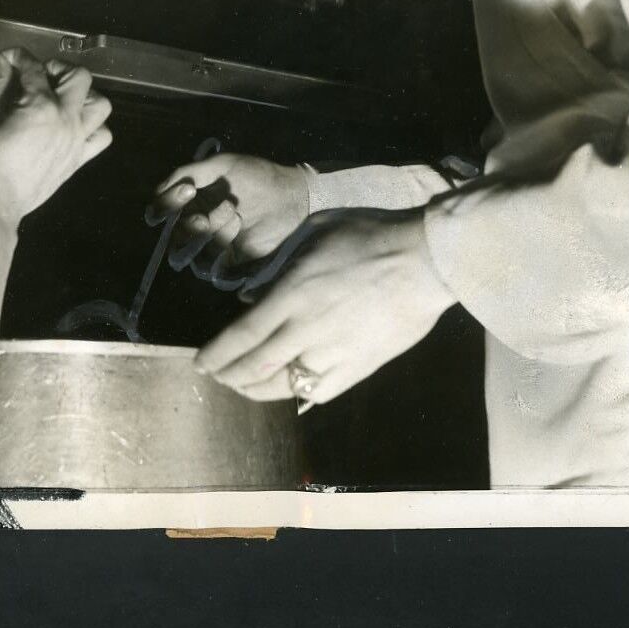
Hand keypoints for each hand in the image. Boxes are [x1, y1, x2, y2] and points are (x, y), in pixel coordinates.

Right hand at [0, 48, 112, 223]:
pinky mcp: (80, 158)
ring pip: (100, 104)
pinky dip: (93, 126)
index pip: (34, 68)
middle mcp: (67, 119)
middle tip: (39, 75)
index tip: (6, 57)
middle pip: (79, 76)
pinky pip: (102, 136)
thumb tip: (0, 62)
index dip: (18, 56)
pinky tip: (74, 125)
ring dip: (84, 95)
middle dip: (58, 67)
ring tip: (62, 98)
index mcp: (41, 106)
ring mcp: (78, 139)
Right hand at [148, 153, 309, 277]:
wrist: (293, 195)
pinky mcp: (230, 265)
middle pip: (172, 240)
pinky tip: (238, 225)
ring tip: (233, 212)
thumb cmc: (257, 176)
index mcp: (189, 204)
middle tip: (203, 218)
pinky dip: (221, 247)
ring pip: (190, 256)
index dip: (164, 205)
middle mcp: (195, 228)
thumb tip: (158, 190)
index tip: (186, 190)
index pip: (160, 212)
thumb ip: (189, 173)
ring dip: (209, 234)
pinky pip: (212, 268)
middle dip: (186, 229)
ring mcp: (212, 248)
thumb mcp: (222, 165)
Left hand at [194, 209, 454, 405]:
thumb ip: (280, 265)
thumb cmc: (370, 235)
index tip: (201, 362)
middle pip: (255, 366)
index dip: (216, 355)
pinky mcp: (361, 367)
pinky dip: (296, 395)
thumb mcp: (314, 232)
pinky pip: (320, 392)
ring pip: (284, 385)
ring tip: (241, 386)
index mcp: (292, 294)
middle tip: (215, 376)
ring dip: (255, 390)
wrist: (427, 260)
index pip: (241, 335)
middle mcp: (308, 329)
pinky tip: (286, 390)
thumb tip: (253, 295)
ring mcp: (335, 352)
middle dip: (228, 376)